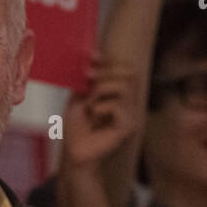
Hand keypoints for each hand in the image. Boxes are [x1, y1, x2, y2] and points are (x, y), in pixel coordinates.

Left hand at [60, 56, 140, 170]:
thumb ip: (90, 77)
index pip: (128, 70)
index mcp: (122, 96)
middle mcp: (130, 105)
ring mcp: (132, 117)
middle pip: (129, 75)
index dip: (112, 62)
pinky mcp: (128, 128)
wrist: (74, 152)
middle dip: (105, 74)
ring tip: (90, 103)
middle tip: (87, 79)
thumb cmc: (77, 127)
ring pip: (124, 88)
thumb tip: (96, 54)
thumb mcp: (80, 94)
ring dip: (101, 90)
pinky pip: (119, 106)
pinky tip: (94, 115)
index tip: (93, 59)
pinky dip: (102, 106)